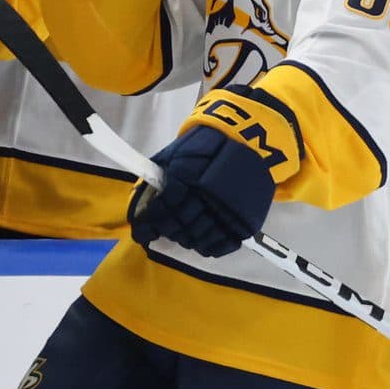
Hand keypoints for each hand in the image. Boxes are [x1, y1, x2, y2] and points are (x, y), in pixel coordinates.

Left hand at [130, 120, 276, 257]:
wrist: (250, 141)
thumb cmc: (207, 147)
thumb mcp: (177, 152)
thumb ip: (158, 176)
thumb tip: (139, 199)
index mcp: (188, 175)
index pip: (162, 207)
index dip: (148, 220)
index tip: (141, 227)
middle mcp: (207, 195)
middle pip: (179, 225)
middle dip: (166, 229)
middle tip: (161, 229)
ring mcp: (228, 210)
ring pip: (198, 238)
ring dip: (185, 239)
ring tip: (181, 233)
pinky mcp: (245, 221)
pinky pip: (223, 245)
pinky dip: (210, 247)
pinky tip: (202, 242)